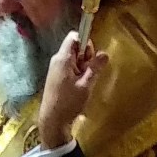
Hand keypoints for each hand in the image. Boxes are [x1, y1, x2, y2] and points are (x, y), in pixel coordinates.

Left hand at [38, 32, 108, 149]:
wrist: (52, 120)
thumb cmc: (69, 102)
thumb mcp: (86, 85)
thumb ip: (95, 68)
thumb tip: (105, 53)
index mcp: (63, 58)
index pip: (74, 36)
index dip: (86, 42)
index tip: (92, 57)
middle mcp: (57, 60)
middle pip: (75, 48)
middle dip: (86, 57)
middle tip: (90, 73)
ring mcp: (55, 68)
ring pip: (73, 59)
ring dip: (83, 67)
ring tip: (85, 82)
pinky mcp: (56, 77)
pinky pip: (69, 67)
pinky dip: (77, 73)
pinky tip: (79, 87)